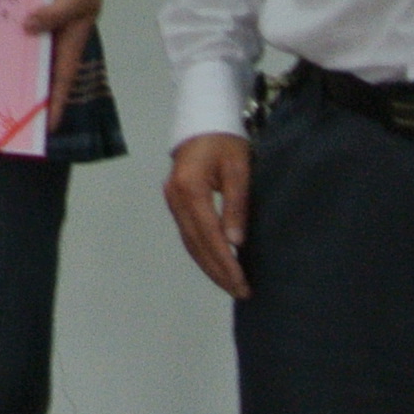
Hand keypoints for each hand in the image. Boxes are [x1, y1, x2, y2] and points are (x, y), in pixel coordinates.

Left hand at [21, 0, 137, 126]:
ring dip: (3, 54)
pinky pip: (12, 20)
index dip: (54, 101)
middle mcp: (54, 33)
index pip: (61, 76)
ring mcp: (40, 18)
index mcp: (70, 37)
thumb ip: (57, 11)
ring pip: (21, 43)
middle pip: (37, 65)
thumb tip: (29, 28)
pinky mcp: (28, 2)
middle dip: (22, 85)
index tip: (45, 127)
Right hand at [165, 133, 252, 298]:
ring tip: (230, 285)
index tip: (241, 281)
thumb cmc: (225, 142)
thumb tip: (236, 242)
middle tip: (240, 292)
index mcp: (189, 189)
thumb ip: (236, 204)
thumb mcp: (238, 169)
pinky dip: (202, 253)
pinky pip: (188, 235)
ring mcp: (172, 202)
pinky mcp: (175, 203)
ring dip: (209, 266)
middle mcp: (175, 199)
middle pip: (196, 243)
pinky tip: (216, 265)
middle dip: (218, 270)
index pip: (209, 234)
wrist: (202, 122)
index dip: (225, 260)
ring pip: (189, 242)